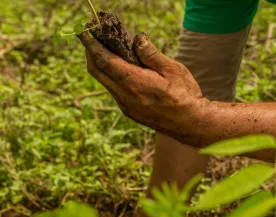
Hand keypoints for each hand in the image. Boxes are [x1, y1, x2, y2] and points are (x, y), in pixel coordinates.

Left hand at [78, 32, 208, 139]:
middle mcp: (125, 96)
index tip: (85, 34)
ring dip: (100, 65)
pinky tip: (118, 69)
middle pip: (97, 72)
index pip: (105, 61)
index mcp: (135, 83)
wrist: (190, 123)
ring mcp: (126, 106)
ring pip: (104, 82)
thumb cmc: (185, 95)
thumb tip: (137, 39)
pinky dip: (110, 77)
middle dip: (91, 53)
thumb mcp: (173, 69)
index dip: (93, 46)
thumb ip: (152, 55)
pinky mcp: (129, 111)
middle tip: (90, 39)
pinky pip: (113, 91)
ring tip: (104, 50)